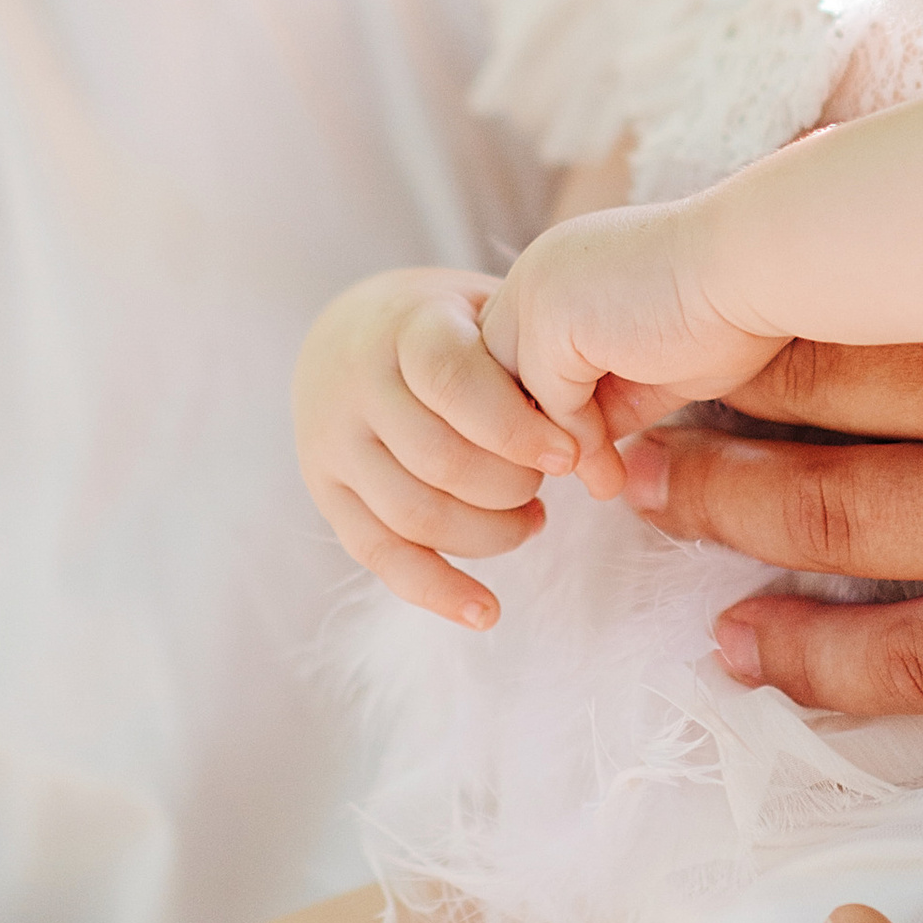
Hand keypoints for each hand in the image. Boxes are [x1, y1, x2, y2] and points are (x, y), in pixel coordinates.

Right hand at [292, 265, 574, 628]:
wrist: (349, 330)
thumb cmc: (448, 323)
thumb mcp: (486, 310)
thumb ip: (533, 358)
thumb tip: (595, 445)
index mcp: (403, 326)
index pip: (452, 381)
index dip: (515, 426)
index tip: (572, 455)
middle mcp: (355, 385)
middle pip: (439, 458)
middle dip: (511, 485)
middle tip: (553, 480)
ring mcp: (332, 444)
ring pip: (413, 514)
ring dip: (488, 534)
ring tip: (534, 518)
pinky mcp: (327, 493)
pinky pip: (378, 555)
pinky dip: (436, 590)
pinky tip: (487, 613)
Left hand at [482, 202, 783, 482]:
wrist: (761, 265)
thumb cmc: (730, 308)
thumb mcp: (652, 367)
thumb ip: (605, 400)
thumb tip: (575, 456)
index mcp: (564, 269)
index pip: (518, 354)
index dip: (543, 413)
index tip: (582, 464)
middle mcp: (539, 270)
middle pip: (495, 372)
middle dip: (527, 435)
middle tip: (568, 485)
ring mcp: (538, 290)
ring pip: (507, 393)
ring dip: (544, 448)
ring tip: (593, 485)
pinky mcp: (552, 318)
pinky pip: (546, 402)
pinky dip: (575, 443)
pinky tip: (608, 472)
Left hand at [607, 133, 922, 711]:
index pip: (838, 232)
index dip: (713, 247)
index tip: (638, 246)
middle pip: (794, 385)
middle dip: (674, 388)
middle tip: (593, 384)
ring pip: (823, 530)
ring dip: (708, 518)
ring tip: (635, 498)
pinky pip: (922, 673)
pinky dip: (810, 668)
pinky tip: (739, 655)